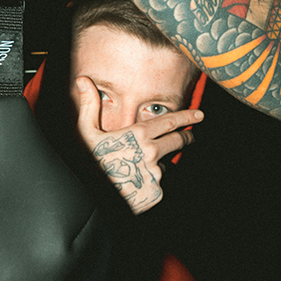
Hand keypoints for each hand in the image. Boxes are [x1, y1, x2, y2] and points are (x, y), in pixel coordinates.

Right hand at [73, 77, 202, 212]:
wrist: (89, 199)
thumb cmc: (88, 162)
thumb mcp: (85, 131)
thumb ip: (89, 105)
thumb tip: (82, 80)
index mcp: (139, 135)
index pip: (170, 121)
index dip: (187, 116)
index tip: (198, 114)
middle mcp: (152, 152)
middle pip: (178, 141)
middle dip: (186, 136)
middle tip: (189, 136)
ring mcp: (156, 173)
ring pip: (166, 163)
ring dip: (160, 162)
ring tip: (142, 167)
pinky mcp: (157, 191)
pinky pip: (159, 183)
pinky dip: (152, 181)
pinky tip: (137, 183)